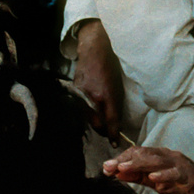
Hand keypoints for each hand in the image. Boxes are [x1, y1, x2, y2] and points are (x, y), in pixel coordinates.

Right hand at [72, 20, 125, 142]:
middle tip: (109, 133)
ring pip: (89, 117)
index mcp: (107, 95)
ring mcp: (82, 95)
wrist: (93, 51)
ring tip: (102, 120)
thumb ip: (115, 104)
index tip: (115, 143)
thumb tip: (115, 120)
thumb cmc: (111, 66)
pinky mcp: (75, 92)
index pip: (111, 120)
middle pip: (97, 123)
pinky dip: (89, 110)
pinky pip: (83, 107)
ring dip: (96, 120)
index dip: (113, 134)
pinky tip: (93, 106)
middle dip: (103, 130)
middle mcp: (93, 98)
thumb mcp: (118, 86)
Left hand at [102, 146, 193, 193]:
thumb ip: (138, 177)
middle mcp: (170, 156)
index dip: (121, 159)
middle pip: (144, 154)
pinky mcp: (190, 177)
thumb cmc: (184, 185)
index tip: (106, 168)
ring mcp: (180, 165)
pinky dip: (164, 176)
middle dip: (125, 160)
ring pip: (157, 162)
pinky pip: (176, 175)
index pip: (138, 152)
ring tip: (123, 168)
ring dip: (139, 165)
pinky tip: (154, 179)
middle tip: (108, 167)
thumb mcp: (157, 180)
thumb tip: (116, 173)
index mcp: (161, 156)